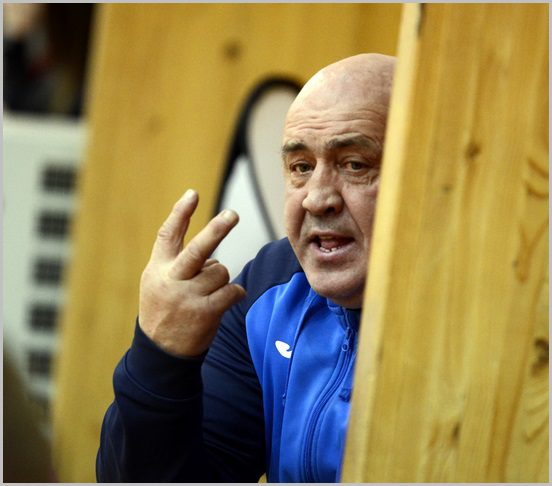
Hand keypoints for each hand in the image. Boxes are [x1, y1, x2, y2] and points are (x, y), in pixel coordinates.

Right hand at [138, 189, 245, 356]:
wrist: (161, 352)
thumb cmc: (164, 309)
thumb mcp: (157, 282)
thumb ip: (176, 262)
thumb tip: (213, 248)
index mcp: (158, 268)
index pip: (168, 235)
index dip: (180, 213)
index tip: (193, 193)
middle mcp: (171, 280)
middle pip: (198, 250)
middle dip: (217, 230)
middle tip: (233, 215)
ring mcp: (188, 297)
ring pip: (221, 271)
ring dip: (221, 279)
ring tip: (209, 293)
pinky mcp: (205, 313)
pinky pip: (232, 291)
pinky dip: (235, 292)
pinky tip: (228, 299)